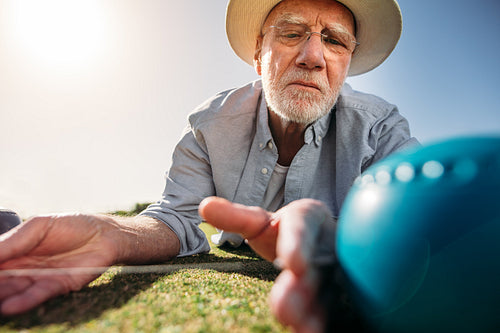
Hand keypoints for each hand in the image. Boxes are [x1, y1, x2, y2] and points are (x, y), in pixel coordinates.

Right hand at [0, 213, 120, 314]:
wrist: (105, 234)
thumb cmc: (72, 225)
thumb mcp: (40, 226)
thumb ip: (14, 240)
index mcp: (16, 250)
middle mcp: (23, 267)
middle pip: (0, 280)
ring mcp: (38, 278)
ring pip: (14, 290)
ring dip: (1, 296)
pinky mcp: (57, 286)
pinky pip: (37, 295)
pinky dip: (23, 301)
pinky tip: (9, 307)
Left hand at [199, 197, 334, 331]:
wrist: (318, 237)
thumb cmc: (281, 229)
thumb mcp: (260, 221)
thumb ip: (235, 217)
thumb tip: (204, 206)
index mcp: (307, 217)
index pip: (302, 227)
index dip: (298, 245)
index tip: (293, 264)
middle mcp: (325, 244)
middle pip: (315, 266)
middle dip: (301, 289)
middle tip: (284, 310)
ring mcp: (334, 270)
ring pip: (325, 293)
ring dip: (314, 313)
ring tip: (303, 331)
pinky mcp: (335, 293)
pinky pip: (329, 309)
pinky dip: (320, 322)